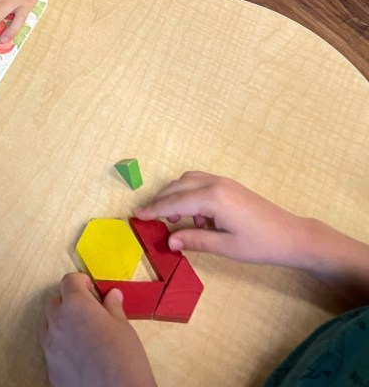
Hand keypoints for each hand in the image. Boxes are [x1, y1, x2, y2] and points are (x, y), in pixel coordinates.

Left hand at [41, 274, 156, 386]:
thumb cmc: (124, 361)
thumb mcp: (123, 328)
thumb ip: (113, 307)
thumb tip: (112, 295)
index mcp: (76, 305)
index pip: (69, 281)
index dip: (80, 281)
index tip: (89, 287)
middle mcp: (57, 322)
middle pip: (55, 301)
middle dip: (69, 301)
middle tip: (88, 310)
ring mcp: (50, 346)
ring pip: (49, 324)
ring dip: (61, 322)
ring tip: (82, 332)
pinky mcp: (50, 368)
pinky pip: (51, 348)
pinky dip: (61, 345)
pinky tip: (78, 353)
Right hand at [135, 171, 310, 266]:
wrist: (291, 236)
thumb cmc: (261, 245)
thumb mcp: (226, 247)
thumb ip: (195, 240)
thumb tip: (169, 241)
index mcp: (213, 198)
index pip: (175, 202)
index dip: (154, 209)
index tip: (136, 215)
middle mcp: (215, 183)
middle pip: (178, 187)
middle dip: (161, 201)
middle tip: (147, 217)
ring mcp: (223, 181)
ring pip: (188, 181)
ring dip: (176, 196)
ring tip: (177, 222)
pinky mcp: (229, 185)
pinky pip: (200, 183)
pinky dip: (190, 195)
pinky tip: (197, 217)